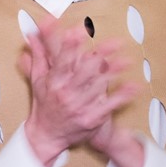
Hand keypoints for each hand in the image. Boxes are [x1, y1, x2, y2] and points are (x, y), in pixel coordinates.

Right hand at [20, 19, 138, 166]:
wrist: (47, 135)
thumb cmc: (44, 105)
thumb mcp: (38, 79)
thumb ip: (38, 56)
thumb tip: (33, 36)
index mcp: (54, 82)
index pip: (62, 60)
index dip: (70, 45)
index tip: (78, 31)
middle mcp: (67, 93)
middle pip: (85, 71)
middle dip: (100, 55)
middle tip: (114, 42)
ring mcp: (80, 106)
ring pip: (99, 86)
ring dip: (114, 73)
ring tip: (126, 61)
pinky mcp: (92, 117)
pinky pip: (110, 105)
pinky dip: (122, 96)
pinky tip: (132, 86)